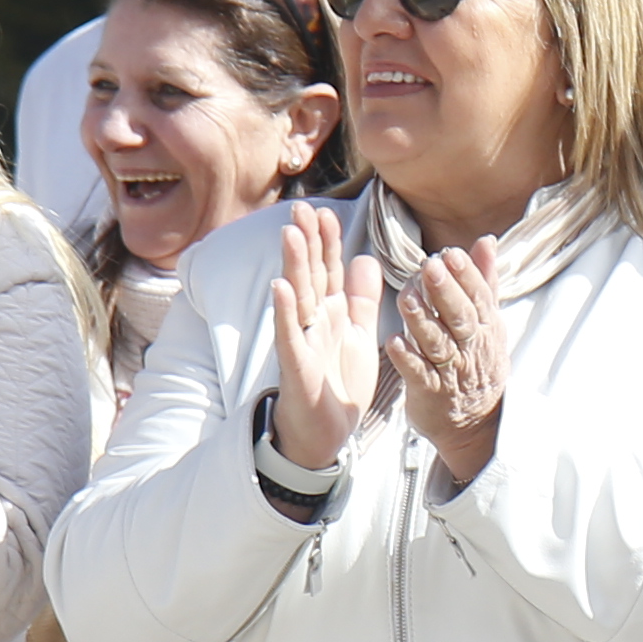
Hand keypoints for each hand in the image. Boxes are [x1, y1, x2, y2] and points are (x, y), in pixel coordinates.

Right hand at [266, 203, 386, 472]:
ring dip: (294, 265)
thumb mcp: (358, 334)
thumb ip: (360, 298)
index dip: (327, 242)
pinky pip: (290, 335)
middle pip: (310, 274)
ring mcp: (302, 340)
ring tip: (290, 234)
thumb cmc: (338, 384)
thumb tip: (363, 257)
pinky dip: (285, 312)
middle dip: (307, 242)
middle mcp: (313, 322)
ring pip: (298, 297)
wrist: (325, 434)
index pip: (328, 270)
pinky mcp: (297, 365)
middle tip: (302, 208)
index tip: (325, 211)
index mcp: (330, 313)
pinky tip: (279, 288)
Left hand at [392, 234, 512, 493]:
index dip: (466, 276)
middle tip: (429, 267)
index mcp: (486, 328)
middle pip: (460, 317)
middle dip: (445, 292)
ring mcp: (451, 372)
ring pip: (437, 343)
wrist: (476, 424)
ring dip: (422, 320)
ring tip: (405, 296)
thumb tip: (486, 241)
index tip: (450, 253)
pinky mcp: (430, 393)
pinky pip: (419, 374)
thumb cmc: (477, 363)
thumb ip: (484, 282)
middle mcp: (471, 348)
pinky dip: (407, 358)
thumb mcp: (488, 323)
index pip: (479, 298)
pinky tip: (394, 341)